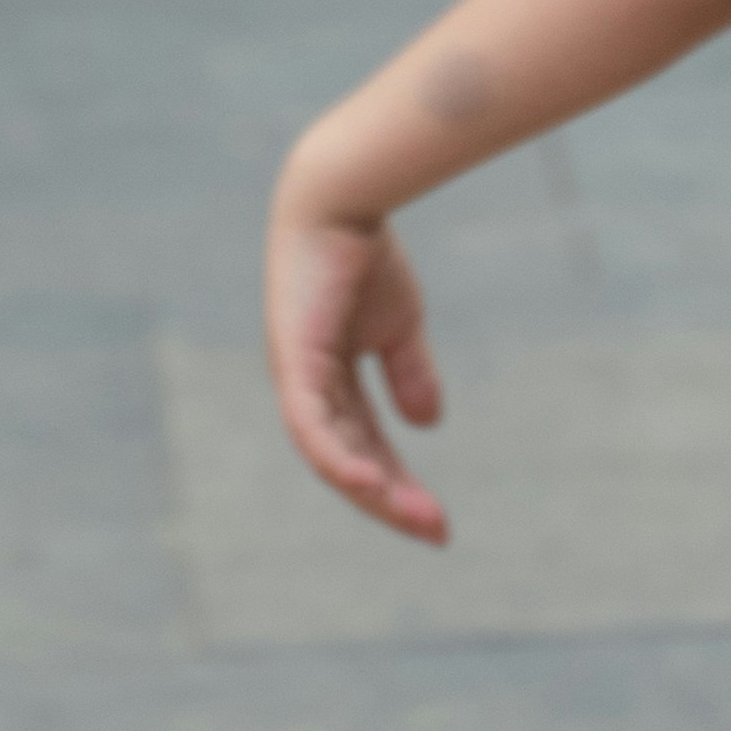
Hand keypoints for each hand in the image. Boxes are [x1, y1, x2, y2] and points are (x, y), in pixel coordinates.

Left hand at [266, 188, 449, 542]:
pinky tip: (368, 483)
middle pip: (348, 460)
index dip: (398, 483)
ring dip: (373, 490)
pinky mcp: (292, 363)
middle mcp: (306, 387)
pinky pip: (311, 426)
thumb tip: (428, 425)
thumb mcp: (398, 324)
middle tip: (436, 531)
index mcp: (328, 381)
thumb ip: (408, 372)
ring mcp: (295, 377)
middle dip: (390, 499)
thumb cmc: (365, 254)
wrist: (341, 200)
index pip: (364, 446)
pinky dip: (337, 458)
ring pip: (331, 455)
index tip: (438, 520)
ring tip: (415, 518)